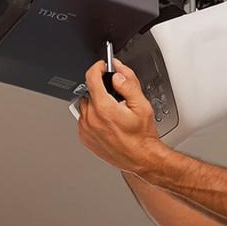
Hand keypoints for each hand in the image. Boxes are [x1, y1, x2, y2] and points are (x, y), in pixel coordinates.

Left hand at [77, 57, 163, 174]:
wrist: (141, 158)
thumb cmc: (142, 136)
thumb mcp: (142, 105)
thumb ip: (129, 83)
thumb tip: (118, 71)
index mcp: (104, 108)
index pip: (91, 77)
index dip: (98, 67)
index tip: (103, 66)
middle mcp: (91, 119)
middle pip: (89, 91)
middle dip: (101, 89)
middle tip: (116, 97)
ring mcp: (86, 129)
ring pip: (85, 105)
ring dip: (96, 103)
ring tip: (112, 112)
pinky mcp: (84, 138)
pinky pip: (83, 119)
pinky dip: (92, 117)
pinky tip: (107, 122)